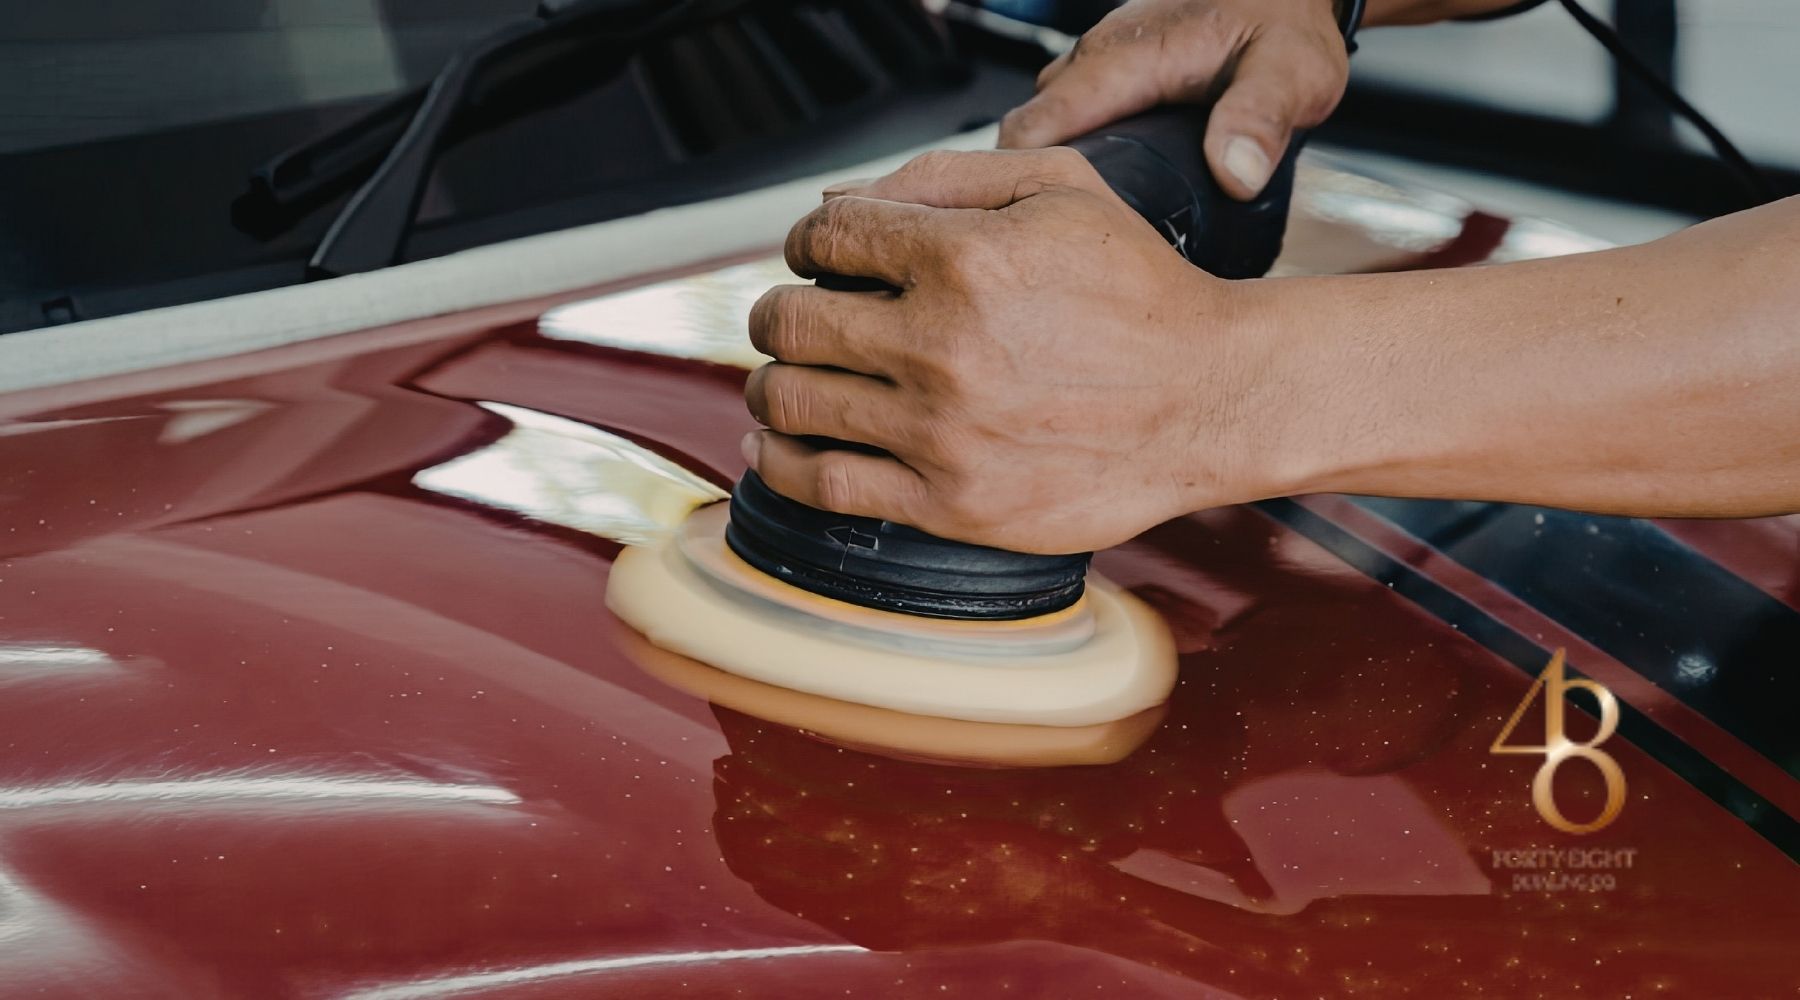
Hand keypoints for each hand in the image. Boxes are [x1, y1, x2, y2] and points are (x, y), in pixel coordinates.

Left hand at [742, 148, 1296, 554]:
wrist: (1210, 400)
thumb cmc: (1141, 295)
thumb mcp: (1062, 189)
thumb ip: (945, 177)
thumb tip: (840, 201)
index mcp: (965, 259)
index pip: (825, 238)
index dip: (806, 243)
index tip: (818, 259)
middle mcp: (942, 346)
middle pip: (791, 322)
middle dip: (777, 312)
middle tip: (792, 319)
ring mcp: (941, 431)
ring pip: (791, 401)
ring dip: (773, 384)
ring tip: (789, 379)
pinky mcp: (950, 503)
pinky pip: (822, 485)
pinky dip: (782, 462)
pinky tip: (780, 445)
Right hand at [998, 0, 1348, 199]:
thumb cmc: (1284, 20)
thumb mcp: (1291, 70)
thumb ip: (1260, 117)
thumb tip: (1234, 173)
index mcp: (1125, 59)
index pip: (1035, 127)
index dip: (1020, 183)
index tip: (1036, 232)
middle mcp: (1097, 57)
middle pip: (1024, 135)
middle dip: (1026, 188)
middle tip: (1058, 247)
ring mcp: (1096, 64)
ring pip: (1041, 127)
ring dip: (1047, 174)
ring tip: (1076, 230)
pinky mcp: (1105, 75)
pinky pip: (1063, 118)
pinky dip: (1067, 157)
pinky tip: (1097, 194)